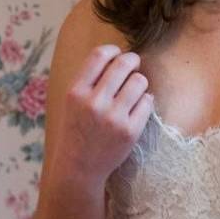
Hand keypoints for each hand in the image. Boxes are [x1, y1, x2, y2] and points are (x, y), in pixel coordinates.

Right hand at [49, 45, 153, 189]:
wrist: (79, 168)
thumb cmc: (77, 131)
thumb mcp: (72, 103)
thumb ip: (89, 81)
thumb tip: (116, 55)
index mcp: (76, 92)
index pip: (99, 56)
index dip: (113, 50)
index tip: (118, 53)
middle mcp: (94, 102)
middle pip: (123, 64)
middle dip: (132, 60)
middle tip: (134, 64)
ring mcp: (113, 117)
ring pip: (139, 81)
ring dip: (139, 82)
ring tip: (134, 90)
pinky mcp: (130, 131)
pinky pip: (148, 102)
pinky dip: (145, 100)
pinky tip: (138, 106)